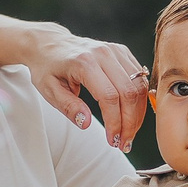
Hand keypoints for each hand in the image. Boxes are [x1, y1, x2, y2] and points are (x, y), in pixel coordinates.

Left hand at [24, 33, 149, 152]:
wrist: (50, 43)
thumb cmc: (48, 67)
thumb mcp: (49, 90)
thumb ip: (68, 107)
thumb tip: (86, 123)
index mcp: (84, 62)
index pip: (109, 97)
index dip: (114, 122)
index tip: (112, 140)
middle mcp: (103, 53)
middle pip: (129, 92)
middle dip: (130, 122)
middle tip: (124, 143)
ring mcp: (115, 50)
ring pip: (139, 86)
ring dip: (138, 114)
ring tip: (129, 133)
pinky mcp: (122, 52)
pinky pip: (139, 78)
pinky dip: (139, 101)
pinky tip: (132, 116)